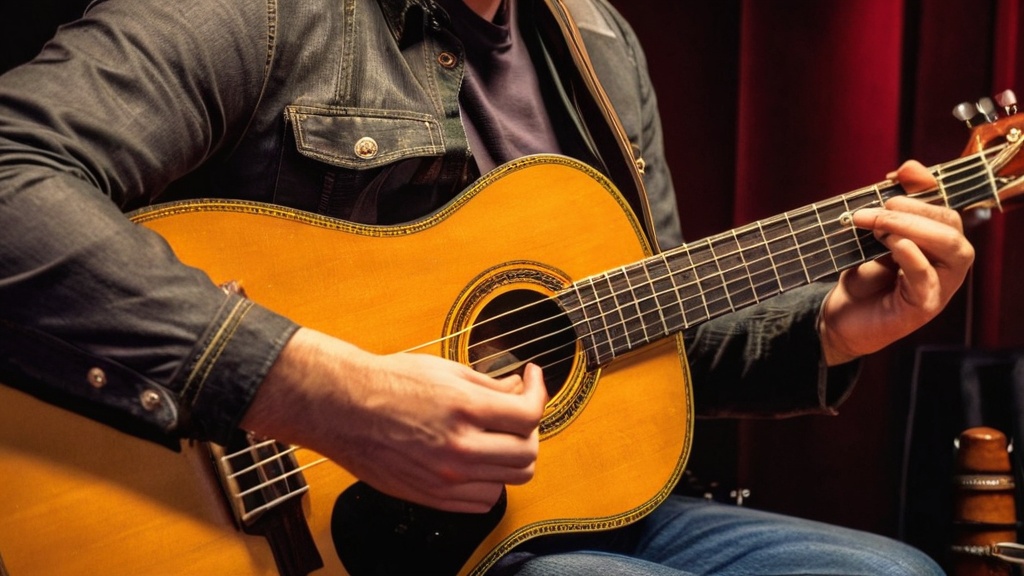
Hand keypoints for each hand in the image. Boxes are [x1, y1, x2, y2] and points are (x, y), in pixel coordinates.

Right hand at [241, 328, 547, 512]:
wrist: (345, 408)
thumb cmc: (387, 384)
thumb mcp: (445, 370)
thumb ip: (489, 385)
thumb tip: (519, 391)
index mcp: (464, 409)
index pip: (529, 414)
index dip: (539, 392)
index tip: (531, 380)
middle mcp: (459, 448)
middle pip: (527, 453)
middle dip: (529, 429)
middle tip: (516, 412)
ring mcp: (447, 477)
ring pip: (510, 480)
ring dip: (511, 457)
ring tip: (496, 436)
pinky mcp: (434, 496)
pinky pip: (483, 500)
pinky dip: (489, 481)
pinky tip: (477, 459)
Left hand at [819, 160, 974, 364]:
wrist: (839, 317)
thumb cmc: (863, 278)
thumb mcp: (875, 237)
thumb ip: (893, 208)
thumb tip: (906, 169)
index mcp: (939, 245)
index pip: (946, 207)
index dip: (924, 187)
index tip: (893, 176)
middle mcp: (947, 265)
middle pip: (951, 226)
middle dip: (913, 209)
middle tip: (874, 211)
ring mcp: (940, 287)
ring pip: (950, 249)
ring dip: (912, 228)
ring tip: (878, 227)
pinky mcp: (923, 308)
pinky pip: (927, 278)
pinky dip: (913, 257)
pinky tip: (894, 244)